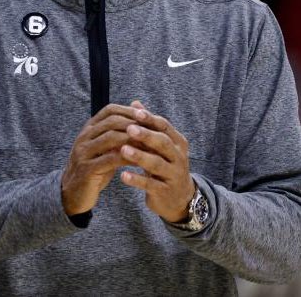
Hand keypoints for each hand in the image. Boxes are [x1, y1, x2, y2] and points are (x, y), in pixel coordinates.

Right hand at [62, 103, 145, 215]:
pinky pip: (110, 160)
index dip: (129, 110)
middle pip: (111, 122)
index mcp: (89, 129)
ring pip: (111, 138)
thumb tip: (138, 121)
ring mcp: (84, 152)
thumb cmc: (94, 169)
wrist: (73, 194)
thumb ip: (117, 136)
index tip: (147, 115)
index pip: (109, 110)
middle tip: (152, 130)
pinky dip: (127, 159)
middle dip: (134, 124)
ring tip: (149, 145)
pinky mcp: (86, 169)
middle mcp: (84, 137)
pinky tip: (139, 162)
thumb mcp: (104, 150)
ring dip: (132, 140)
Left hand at [120, 102, 194, 222]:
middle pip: (163, 143)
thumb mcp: (159, 144)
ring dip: (140, 156)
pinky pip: (151, 185)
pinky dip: (137, 180)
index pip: (164, 127)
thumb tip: (135, 103)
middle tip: (129, 129)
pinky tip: (123, 176)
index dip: (150, 119)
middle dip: (146, 135)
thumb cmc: (164, 164)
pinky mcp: (165, 192)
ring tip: (123, 150)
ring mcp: (173, 175)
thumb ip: (148, 125)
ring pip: (157, 164)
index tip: (135, 112)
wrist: (179, 198)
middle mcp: (178, 157)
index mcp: (177, 142)